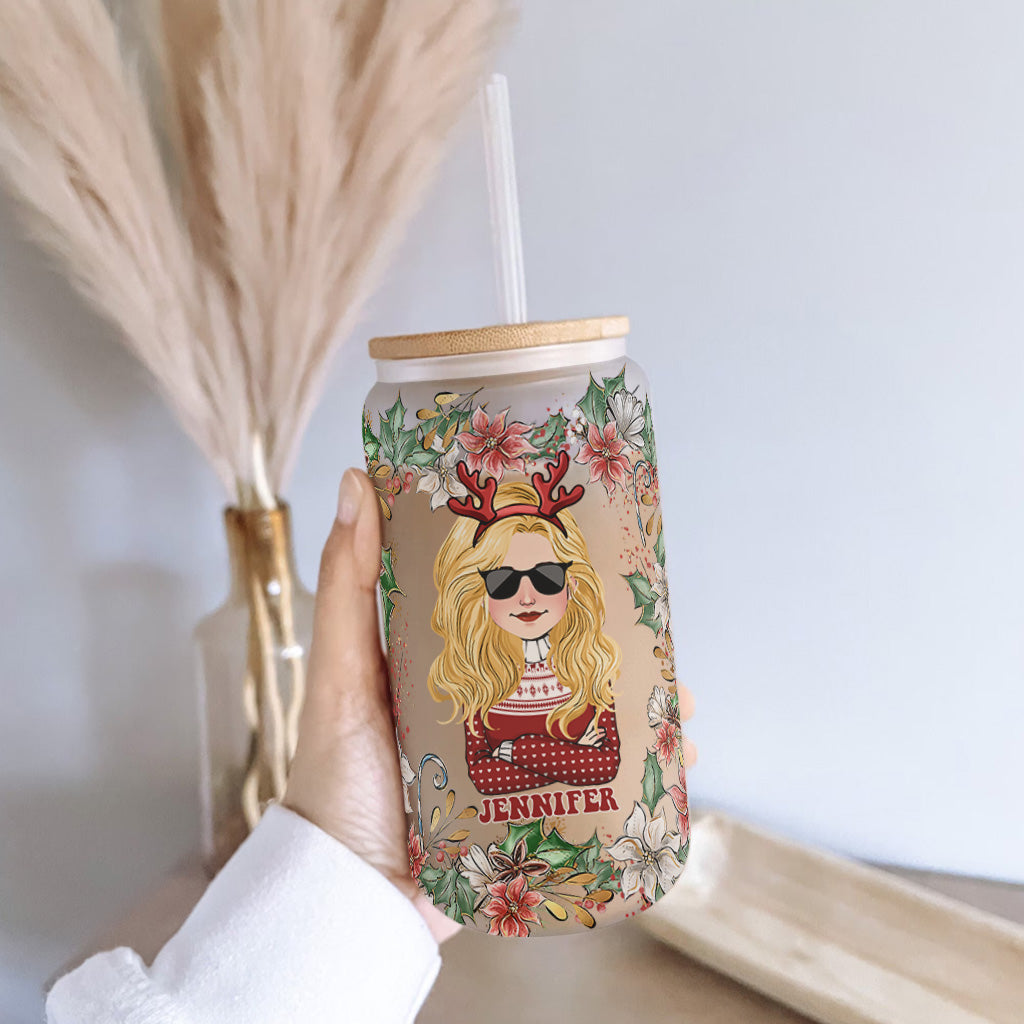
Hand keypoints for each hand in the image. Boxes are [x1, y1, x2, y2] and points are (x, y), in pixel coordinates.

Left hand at [284, 468, 697, 945]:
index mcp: (445, 662)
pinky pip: (597, 784)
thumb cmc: (336, 780)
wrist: (351, 899)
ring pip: (593, 720)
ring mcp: (513, 759)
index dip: (558, 581)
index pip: (512, 609)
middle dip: (621, 647)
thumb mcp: (340, 673)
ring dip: (647, 708)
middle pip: (566, 662)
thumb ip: (348, 586)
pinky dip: (643, 773)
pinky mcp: (531, 809)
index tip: (600, 552)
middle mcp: (486, 705)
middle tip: (660, 635)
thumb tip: (353, 482)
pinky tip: (679, 763)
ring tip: (686, 702)